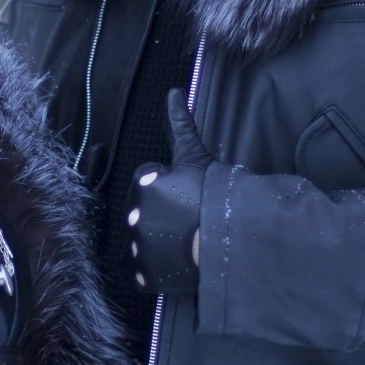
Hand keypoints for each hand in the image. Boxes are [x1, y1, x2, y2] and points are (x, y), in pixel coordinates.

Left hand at [126, 88, 212, 296]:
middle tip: (189, 220)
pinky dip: (154, 269)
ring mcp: (137, 244)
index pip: (149, 180)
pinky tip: (175, 262)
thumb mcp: (195, 154)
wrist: (230, 239)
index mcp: (143, 182)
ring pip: (142, 239)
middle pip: (144, 210)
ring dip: (158, 240)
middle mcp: (134, 212)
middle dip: (163, 213)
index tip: (188, 196)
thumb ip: (179, 122)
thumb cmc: (215, 194)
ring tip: (186, 241)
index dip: (171, 187)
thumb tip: (172, 91)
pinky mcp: (143, 272)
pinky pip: (140, 270)